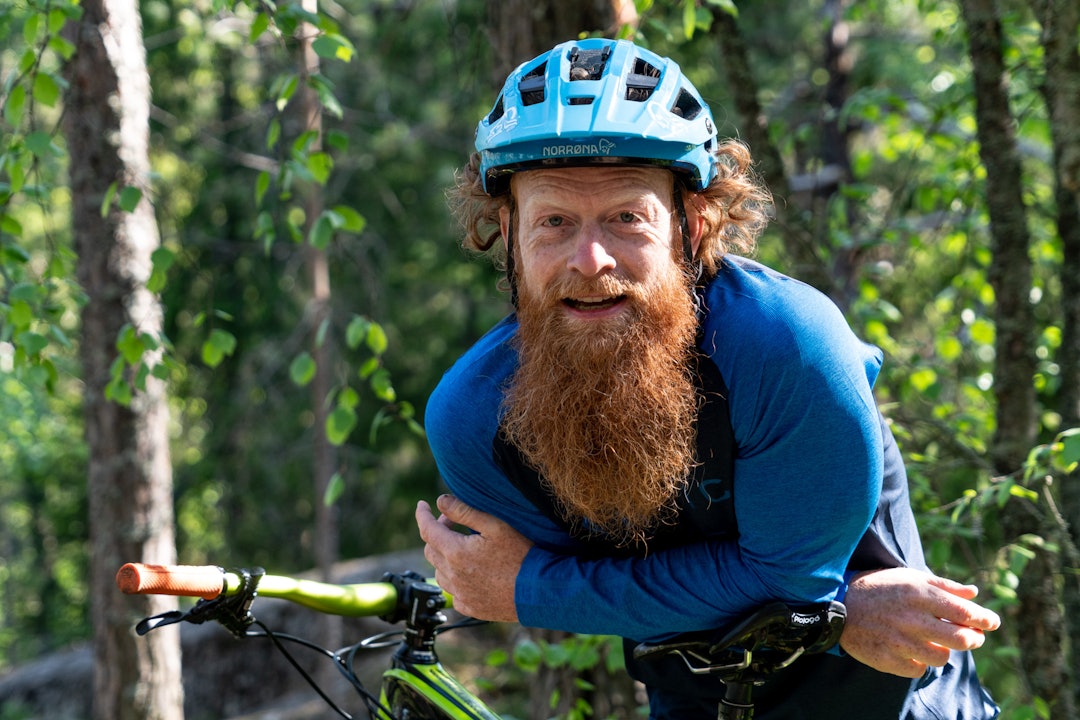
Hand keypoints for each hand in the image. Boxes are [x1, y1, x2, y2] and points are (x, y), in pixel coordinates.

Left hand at [415, 495, 532, 621]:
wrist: (538, 591)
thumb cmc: (521, 555)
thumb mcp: (495, 525)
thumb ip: (465, 511)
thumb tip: (440, 501)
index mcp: (455, 552)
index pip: (427, 530)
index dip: (422, 515)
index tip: (422, 505)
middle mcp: (453, 575)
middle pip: (430, 550)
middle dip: (437, 533)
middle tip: (454, 523)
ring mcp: (460, 594)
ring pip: (439, 572)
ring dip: (444, 556)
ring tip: (464, 547)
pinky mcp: (470, 607)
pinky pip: (452, 591)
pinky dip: (454, 578)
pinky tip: (470, 572)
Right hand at [840, 567, 1000, 677]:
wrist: (838, 606)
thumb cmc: (879, 588)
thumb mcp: (909, 577)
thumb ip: (943, 586)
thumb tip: (974, 594)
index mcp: (919, 594)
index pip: (964, 611)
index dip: (984, 619)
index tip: (992, 622)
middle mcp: (911, 619)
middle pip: (961, 639)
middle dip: (974, 639)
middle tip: (973, 636)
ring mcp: (899, 642)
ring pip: (942, 658)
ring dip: (944, 651)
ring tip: (937, 642)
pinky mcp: (888, 660)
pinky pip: (918, 669)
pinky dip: (920, 662)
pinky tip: (913, 650)